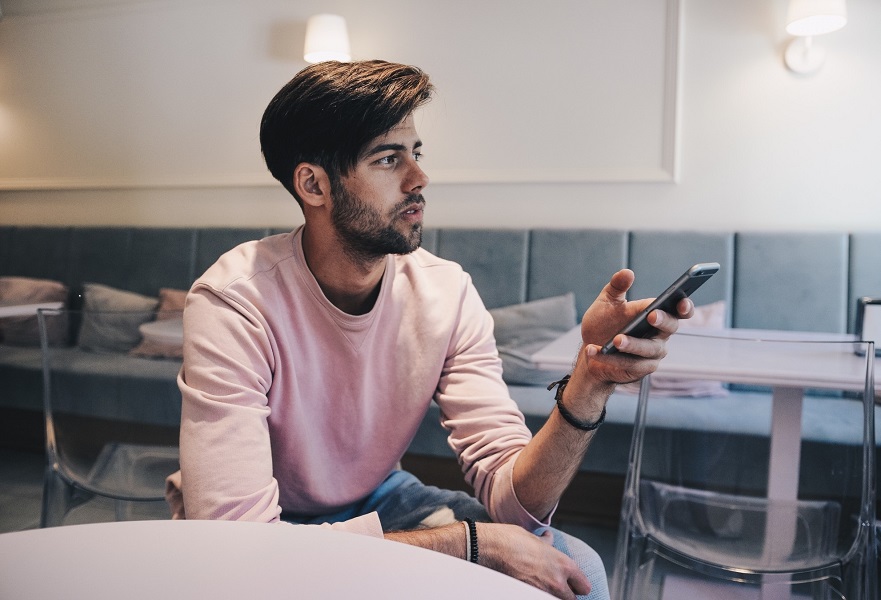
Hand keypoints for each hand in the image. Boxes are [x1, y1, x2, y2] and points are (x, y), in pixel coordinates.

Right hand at [479, 523, 590, 599]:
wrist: (491, 548)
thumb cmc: (511, 539)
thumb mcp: (534, 538)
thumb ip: (546, 543)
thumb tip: (549, 539)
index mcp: (564, 565)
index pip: (584, 586)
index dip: (578, 584)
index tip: (573, 583)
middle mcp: (557, 581)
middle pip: (572, 599)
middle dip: (566, 593)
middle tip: (558, 587)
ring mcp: (542, 592)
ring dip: (552, 595)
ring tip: (543, 587)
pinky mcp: (527, 596)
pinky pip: (538, 598)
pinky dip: (537, 594)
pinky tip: (530, 588)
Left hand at [579, 269, 692, 385]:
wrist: (590, 350)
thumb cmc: (604, 324)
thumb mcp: (607, 302)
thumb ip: (617, 286)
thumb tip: (627, 272)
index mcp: (657, 315)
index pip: (679, 311)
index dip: (685, 307)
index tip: (682, 302)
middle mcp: (659, 335)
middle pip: (670, 329)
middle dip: (662, 321)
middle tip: (650, 315)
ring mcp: (651, 355)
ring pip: (647, 349)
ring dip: (631, 344)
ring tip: (615, 340)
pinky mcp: (639, 370)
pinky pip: (628, 364)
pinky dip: (611, 357)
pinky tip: (593, 349)